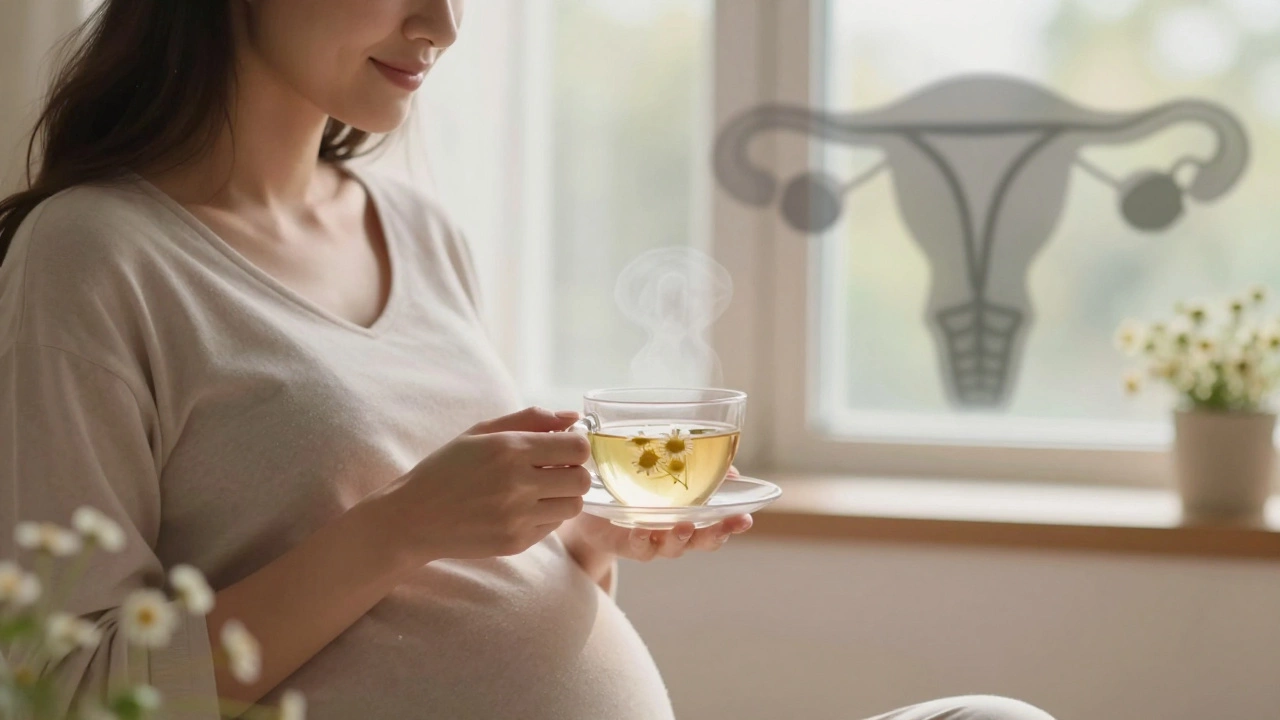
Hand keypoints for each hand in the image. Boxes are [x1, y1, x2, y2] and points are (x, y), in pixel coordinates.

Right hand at [375, 407, 592, 562]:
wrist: (413, 518)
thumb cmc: (446, 469)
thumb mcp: (480, 433)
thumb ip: (530, 419)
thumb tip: (572, 416)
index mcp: (509, 449)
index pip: (577, 448)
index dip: (576, 446)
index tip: (563, 448)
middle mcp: (517, 483)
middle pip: (582, 479)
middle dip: (574, 472)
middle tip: (554, 471)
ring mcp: (518, 516)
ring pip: (574, 505)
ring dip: (564, 496)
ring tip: (540, 491)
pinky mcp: (516, 542)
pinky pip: (554, 526)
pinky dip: (546, 516)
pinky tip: (522, 508)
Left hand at [558, 466, 752, 577]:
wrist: (595, 508)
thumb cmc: (637, 490)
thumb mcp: (668, 475)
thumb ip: (699, 471)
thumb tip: (730, 470)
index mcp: (690, 516)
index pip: (718, 523)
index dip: (733, 524)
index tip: (746, 518)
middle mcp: (675, 532)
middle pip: (703, 541)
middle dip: (716, 534)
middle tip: (727, 526)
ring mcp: (653, 541)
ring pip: (673, 547)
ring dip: (681, 538)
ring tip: (685, 526)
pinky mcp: (628, 545)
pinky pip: (638, 547)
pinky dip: (643, 539)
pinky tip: (643, 529)